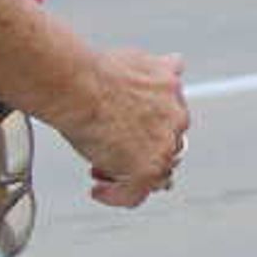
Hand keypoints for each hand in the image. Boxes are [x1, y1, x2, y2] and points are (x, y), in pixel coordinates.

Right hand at [61, 46, 189, 206]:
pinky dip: (116, 196)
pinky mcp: (147, 169)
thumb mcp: (138, 59)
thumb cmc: (95, 72)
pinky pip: (134, 194)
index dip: (144, 129)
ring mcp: (164, 146)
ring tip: (100, 172)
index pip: (171, 119)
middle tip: (107, 152)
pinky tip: (99, 191)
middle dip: (137, 151)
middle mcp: (176, 118)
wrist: (79, 85)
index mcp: (173, 88)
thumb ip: (158, 69)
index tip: (121, 131)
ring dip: (128, 174)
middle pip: (166, 147)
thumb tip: (176, 62)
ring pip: (155, 174)